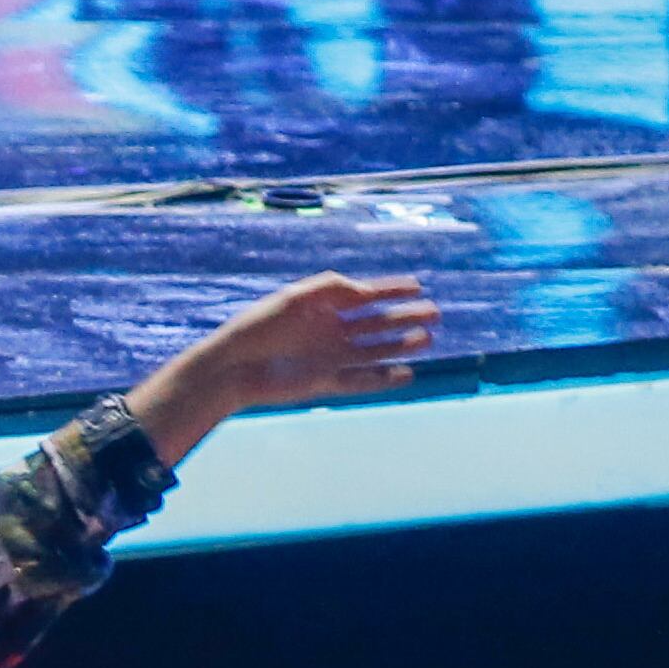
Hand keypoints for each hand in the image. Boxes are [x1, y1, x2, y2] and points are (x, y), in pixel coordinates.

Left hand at [127, 273, 436, 461]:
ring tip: (427, 339)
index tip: (418, 285)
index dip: (392, 289)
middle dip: (405, 317)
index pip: (366, 295)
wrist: (234, 367)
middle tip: (434, 313)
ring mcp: (330, 357)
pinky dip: (383, 377)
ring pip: (375, 351)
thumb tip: (365, 290)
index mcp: (324, 307)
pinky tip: (406, 373)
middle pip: (377, 323)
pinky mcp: (325, 382)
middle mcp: (332, 331)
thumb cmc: (259, 327)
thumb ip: (330, 287)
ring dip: (401, 346)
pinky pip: (361, 380)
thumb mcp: (294, 299)